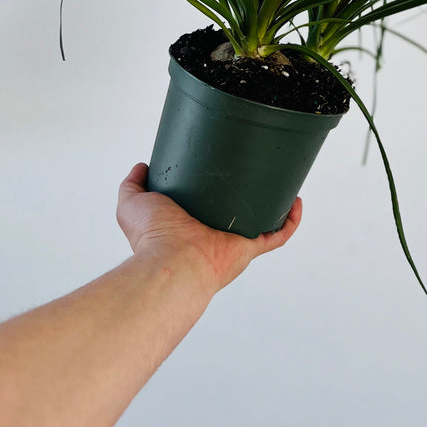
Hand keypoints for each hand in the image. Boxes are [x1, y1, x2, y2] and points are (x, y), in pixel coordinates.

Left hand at [116, 163, 302, 293]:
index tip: (221, 169)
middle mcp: (215, 236)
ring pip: (262, 222)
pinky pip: (278, 235)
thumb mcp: (132, 203)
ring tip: (280, 180)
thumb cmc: (153, 236)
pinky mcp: (251, 247)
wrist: (174, 260)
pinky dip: (290, 220)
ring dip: (274, 205)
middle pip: (237, 214)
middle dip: (247, 196)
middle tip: (255, 169)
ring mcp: (235, 242)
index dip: (214, 191)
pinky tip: (295, 200)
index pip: (206, 207)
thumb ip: (131, 184)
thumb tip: (142, 166)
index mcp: (190, 226)